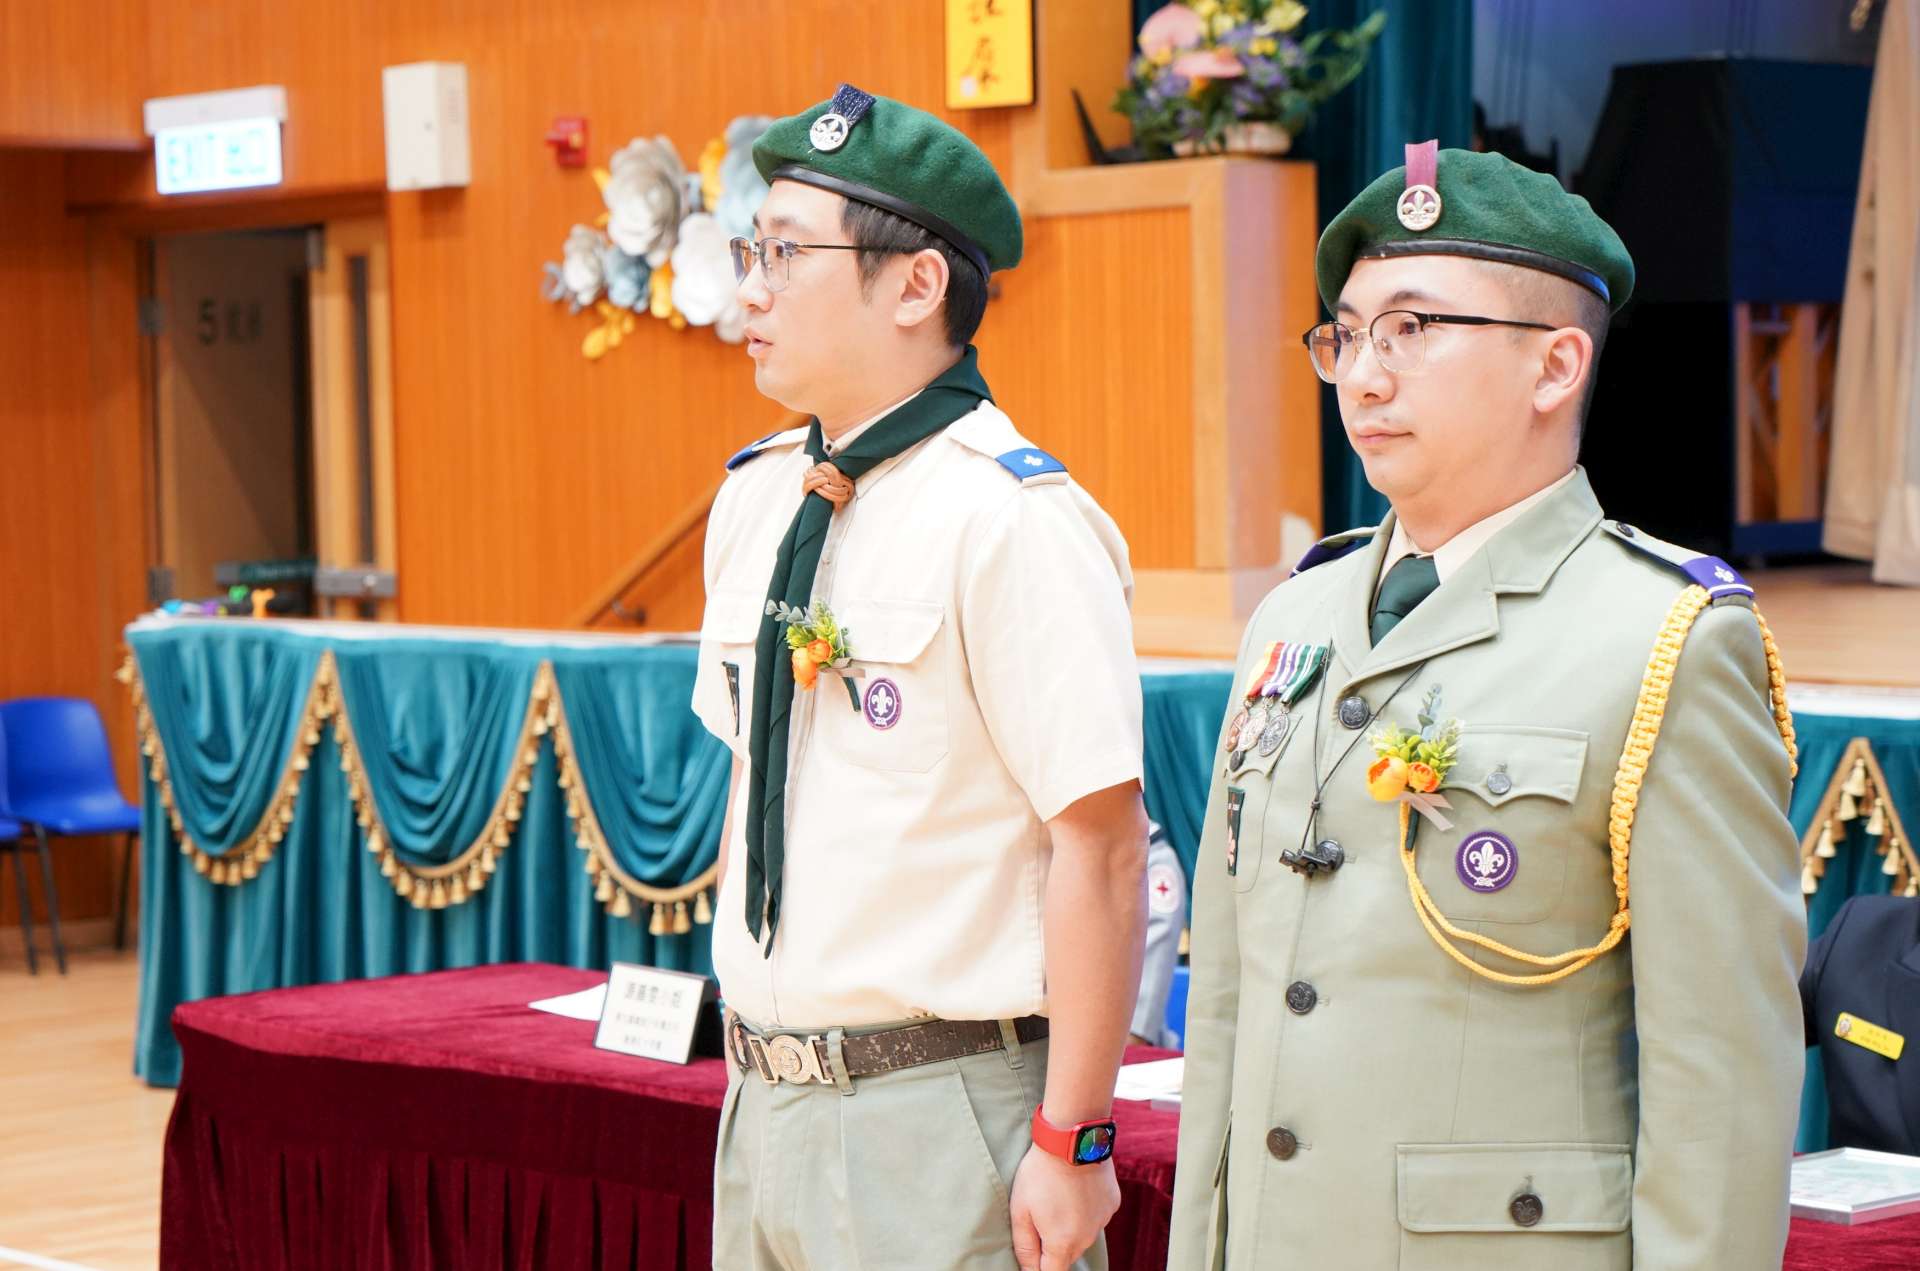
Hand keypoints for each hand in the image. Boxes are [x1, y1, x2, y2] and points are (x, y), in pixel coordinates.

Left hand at [1009, 1142, 1119, 1270]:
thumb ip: (1024, 1246)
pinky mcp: (1112, 1204)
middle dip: (1052, 1246)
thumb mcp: (1020, 1209)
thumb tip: (1028, 1270)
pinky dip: (1085, 1211)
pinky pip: (1095, 1218)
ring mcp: (1103, 1221)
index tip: (1034, 1252)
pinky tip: (1075, 1190)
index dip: (1039, 1269)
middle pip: (1067, 1256)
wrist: (1071, 1138)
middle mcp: (1087, 1237)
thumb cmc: (1040, 1172)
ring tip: (1058, 1198)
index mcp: (1063, 1243)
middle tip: (1040, 1215)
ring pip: (1082, 1237)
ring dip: (1070, 1228)